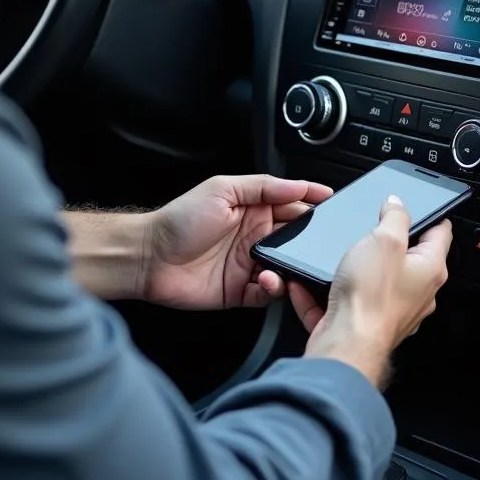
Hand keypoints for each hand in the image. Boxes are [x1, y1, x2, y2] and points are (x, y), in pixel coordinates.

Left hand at [143, 175, 332, 310]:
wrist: (149, 258)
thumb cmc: (179, 220)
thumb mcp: (223, 189)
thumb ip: (264, 187)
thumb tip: (299, 185)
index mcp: (253, 209)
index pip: (293, 205)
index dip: (312, 204)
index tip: (331, 204)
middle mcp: (255, 237)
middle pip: (295, 238)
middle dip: (308, 240)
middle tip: (315, 242)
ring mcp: (249, 264)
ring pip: (286, 267)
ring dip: (292, 267)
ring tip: (287, 264)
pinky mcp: (240, 291)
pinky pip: (268, 294)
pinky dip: (273, 289)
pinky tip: (266, 281)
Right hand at [289, 195, 451, 389]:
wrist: (345, 346)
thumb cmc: (370, 298)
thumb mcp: (385, 239)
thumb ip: (394, 217)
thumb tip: (397, 204)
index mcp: (430, 270)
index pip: (441, 234)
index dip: (432, 215)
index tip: (422, 206)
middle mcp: (416, 294)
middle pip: (406, 258)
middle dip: (387, 243)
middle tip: (370, 229)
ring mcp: (391, 312)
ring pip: (373, 281)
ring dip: (352, 268)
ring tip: (336, 258)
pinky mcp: (364, 325)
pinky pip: (344, 302)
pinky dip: (326, 293)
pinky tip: (307, 285)